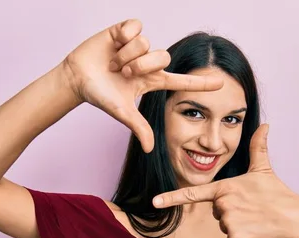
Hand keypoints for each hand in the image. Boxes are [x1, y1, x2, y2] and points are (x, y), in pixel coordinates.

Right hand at [62, 19, 223, 152]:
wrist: (77, 78)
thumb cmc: (100, 95)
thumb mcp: (122, 112)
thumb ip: (139, 127)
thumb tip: (150, 149)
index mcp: (152, 81)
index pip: (181, 81)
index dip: (200, 83)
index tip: (221, 84)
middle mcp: (148, 63)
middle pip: (162, 57)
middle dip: (140, 66)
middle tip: (123, 73)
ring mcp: (137, 46)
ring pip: (146, 43)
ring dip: (127, 54)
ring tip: (113, 63)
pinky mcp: (125, 31)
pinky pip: (136, 27)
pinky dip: (124, 36)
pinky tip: (113, 43)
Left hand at [152, 124, 298, 237]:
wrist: (294, 219)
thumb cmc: (277, 193)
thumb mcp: (264, 169)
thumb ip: (258, 147)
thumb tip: (265, 125)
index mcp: (225, 187)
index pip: (193, 192)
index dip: (171, 197)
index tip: (154, 201)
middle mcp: (223, 203)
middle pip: (217, 211)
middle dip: (231, 211)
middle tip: (251, 207)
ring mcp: (228, 221)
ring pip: (224, 226)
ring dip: (238, 224)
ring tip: (255, 218)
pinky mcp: (235, 237)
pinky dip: (243, 237)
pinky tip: (256, 230)